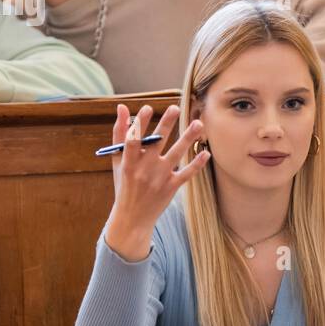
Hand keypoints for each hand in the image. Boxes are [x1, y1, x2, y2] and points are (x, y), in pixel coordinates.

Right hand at [104, 104, 209, 261]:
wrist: (132, 217)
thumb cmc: (124, 184)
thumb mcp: (118, 161)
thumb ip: (120, 134)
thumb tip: (123, 107)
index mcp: (128, 162)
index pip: (134, 140)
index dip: (140, 124)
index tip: (148, 108)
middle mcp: (145, 169)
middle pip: (157, 143)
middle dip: (166, 124)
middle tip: (176, 107)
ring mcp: (160, 178)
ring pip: (176, 154)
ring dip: (188, 138)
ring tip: (199, 123)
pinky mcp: (172, 187)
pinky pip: (187, 173)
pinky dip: (197, 164)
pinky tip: (206, 152)